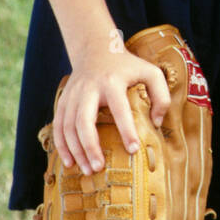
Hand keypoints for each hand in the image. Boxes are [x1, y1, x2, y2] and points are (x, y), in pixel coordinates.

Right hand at [53, 47, 170, 175]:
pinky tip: (69, 162)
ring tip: (88, 170)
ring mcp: (73, 95)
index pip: (120, 109)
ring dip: (76, 151)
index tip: (133, 149)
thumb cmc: (127, 66)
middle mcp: (89, 88)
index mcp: (112, 81)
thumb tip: (157, 123)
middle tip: (99, 167)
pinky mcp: (63, 101)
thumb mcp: (150, 72)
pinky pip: (58, 126)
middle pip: (84, 120)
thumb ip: (161, 95)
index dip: (126, 130)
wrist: (96, 49)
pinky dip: (61, 145)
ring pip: (68, 126)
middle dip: (90, 146)